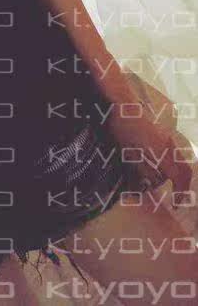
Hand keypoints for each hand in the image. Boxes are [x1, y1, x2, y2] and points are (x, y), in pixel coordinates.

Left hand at [105, 86, 191, 207]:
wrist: (123, 103)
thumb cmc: (123, 126)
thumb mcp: (128, 150)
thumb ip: (142, 168)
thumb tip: (151, 182)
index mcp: (162, 151)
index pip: (178, 176)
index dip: (179, 192)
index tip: (176, 204)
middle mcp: (168, 145)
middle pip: (184, 168)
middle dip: (183, 185)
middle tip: (176, 197)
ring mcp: (166, 137)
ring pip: (179, 159)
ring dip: (177, 173)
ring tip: (168, 183)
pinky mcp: (160, 132)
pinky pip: (172, 151)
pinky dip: (171, 162)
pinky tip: (160, 165)